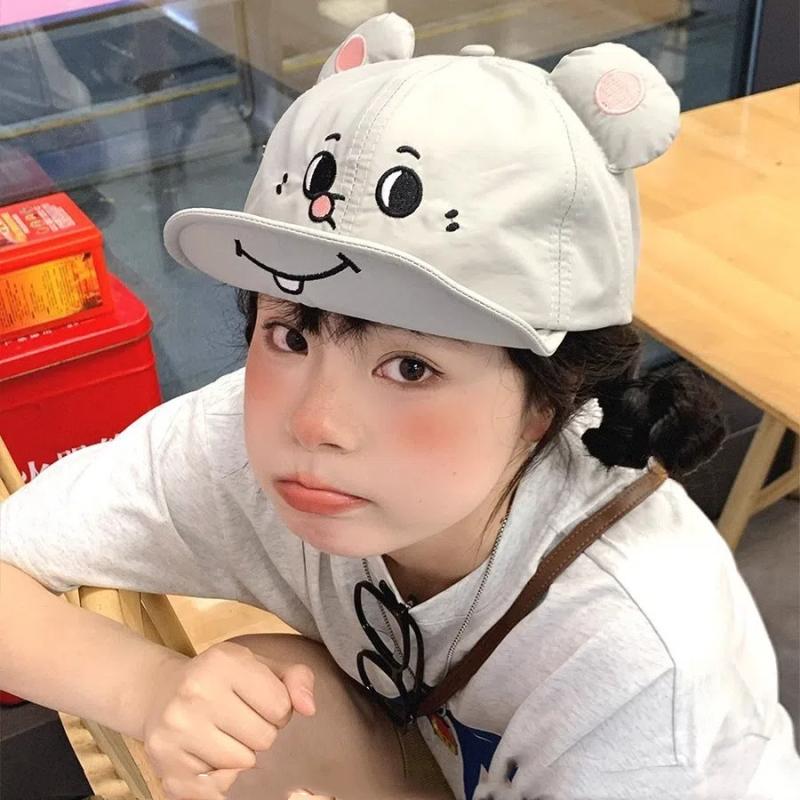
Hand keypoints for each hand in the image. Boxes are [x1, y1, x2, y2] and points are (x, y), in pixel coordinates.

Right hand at [141, 640, 315, 799]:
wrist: (160, 692)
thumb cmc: (222, 679)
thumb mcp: (260, 665)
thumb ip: (296, 678)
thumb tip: (309, 707)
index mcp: (223, 662)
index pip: (281, 706)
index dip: (278, 708)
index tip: (259, 701)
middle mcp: (195, 693)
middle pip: (264, 738)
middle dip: (260, 731)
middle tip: (239, 718)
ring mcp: (176, 732)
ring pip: (244, 763)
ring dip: (241, 753)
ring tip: (223, 733)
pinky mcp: (167, 768)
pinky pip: (219, 789)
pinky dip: (222, 777)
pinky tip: (208, 753)